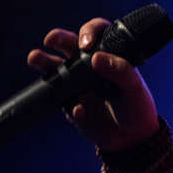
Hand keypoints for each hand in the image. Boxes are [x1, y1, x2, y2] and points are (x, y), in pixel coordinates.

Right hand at [27, 17, 159, 150]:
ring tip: (34, 57)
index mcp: (109, 57)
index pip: (97, 34)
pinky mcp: (73, 107)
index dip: (89, 32)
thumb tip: (94, 57)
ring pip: (58, 71)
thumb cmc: (137, 107)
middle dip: (59, 39)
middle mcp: (91, 69)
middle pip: (71, 47)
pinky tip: (81, 110)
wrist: (134, 140)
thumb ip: (119, 70)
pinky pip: (67, 103)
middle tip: (50, 39)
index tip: (86, 43)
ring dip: (46, 63)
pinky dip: (73, 106)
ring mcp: (79, 87)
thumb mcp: (134, 87)